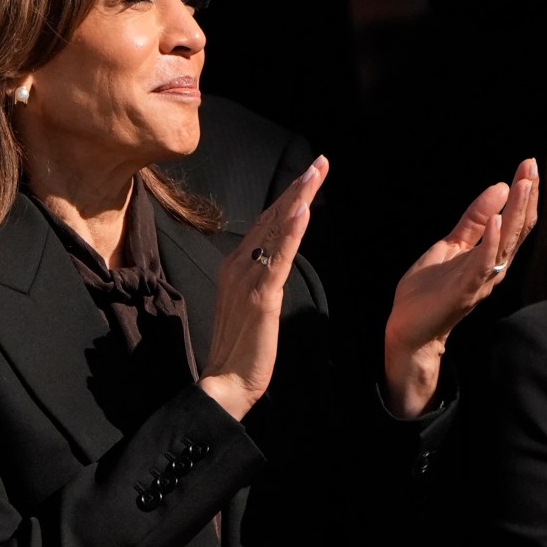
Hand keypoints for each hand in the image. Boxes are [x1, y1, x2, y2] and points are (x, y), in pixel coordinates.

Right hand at [199, 158, 326, 420]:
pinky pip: (278, 259)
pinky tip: (303, 212)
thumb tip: (275, 263)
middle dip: (297, 189)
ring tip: (315, 174)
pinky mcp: (260, 298)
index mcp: (234, 267)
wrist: (226, 383)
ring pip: (275, 231)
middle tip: (319, 162)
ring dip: (297, 200)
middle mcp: (237, 266)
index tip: (308, 176)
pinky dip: (291, 233)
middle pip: (271, 218)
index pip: (265, 223)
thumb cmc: (240, 349)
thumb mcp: (251, 306)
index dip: (287, 197)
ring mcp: (247, 280)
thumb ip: (260, 280)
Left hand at [382, 158, 540, 416]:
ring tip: (523, 185)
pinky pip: (483, 265)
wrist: (406, 329)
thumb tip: (499, 188)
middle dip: (526, 196)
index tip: (528, 164)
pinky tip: (498, 221)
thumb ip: (473, 221)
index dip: (523, 194)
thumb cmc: (428, 291)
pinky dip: (492, 242)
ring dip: (516, 213)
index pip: (515, 221)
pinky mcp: (464, 291)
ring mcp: (480, 280)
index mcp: (490, 257)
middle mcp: (492, 268)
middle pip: (518, 229)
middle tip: (532, 166)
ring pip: (506, 243)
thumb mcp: (450, 246)